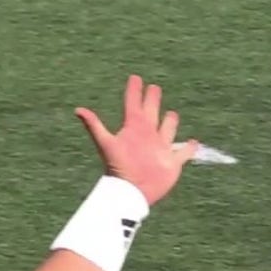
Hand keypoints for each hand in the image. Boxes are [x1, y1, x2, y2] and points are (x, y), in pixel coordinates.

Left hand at [74, 75, 198, 205]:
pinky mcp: (172, 162)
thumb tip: (77, 110)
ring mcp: (161, 148)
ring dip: (171, 121)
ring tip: (172, 114)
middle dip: (153, 99)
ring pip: (168, 129)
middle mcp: (148, 135)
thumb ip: (94, 126)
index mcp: (134, 128)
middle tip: (154, 87)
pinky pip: (184, 152)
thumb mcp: (106, 144)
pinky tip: (193, 142)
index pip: (133, 104)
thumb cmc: (119, 168)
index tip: (135, 78)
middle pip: (152, 111)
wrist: (132, 192)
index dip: (134, 91)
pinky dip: (189, 147)